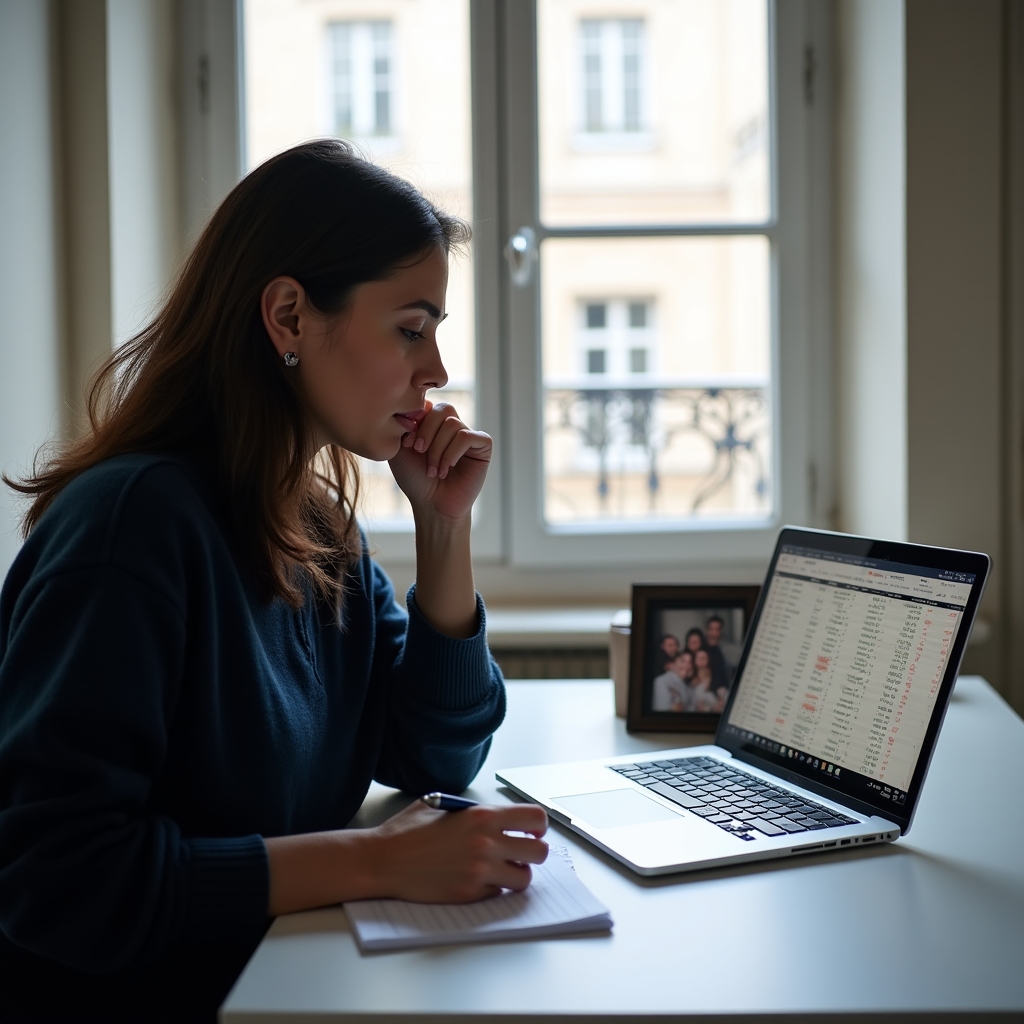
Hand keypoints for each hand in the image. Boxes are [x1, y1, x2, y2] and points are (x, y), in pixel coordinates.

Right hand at [367, 800, 548, 902]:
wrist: (383, 860)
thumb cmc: (408, 831)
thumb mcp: (442, 804)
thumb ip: (473, 810)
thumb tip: (497, 816)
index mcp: (482, 816)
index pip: (535, 818)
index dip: (538, 826)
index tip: (532, 830)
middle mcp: (486, 843)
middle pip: (539, 852)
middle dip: (533, 852)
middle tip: (520, 852)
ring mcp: (480, 871)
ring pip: (524, 878)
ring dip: (516, 873)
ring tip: (501, 869)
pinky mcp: (469, 894)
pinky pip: (499, 893)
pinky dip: (494, 888)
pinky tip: (478, 880)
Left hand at [389, 400, 491, 521]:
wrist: (431, 505)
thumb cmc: (415, 479)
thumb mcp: (400, 449)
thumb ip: (404, 424)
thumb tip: (419, 405)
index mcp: (434, 422)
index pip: (429, 403)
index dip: (417, 420)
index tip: (407, 443)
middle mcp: (453, 425)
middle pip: (443, 409)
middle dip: (427, 432)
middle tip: (419, 452)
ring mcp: (469, 435)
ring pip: (453, 424)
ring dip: (438, 449)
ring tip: (433, 470)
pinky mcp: (483, 446)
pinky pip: (467, 436)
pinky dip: (453, 453)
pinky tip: (447, 469)